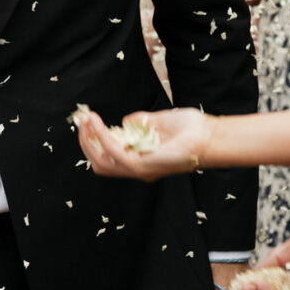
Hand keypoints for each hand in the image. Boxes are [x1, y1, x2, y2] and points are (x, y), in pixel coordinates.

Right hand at [75, 104, 209, 181]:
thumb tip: (124, 122)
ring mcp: (139, 169)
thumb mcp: (157, 122)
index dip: (92, 140)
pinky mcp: (142, 165)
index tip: (86, 120)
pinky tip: (97, 122)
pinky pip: (114, 152)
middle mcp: (137, 169)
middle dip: (85, 141)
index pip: (106, 157)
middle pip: (99, 163)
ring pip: (102, 161)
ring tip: (86, 119)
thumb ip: (139, 123)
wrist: (208, 136)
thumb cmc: (189, 130)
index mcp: (139, 161)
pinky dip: (102, 136)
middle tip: (81, 120)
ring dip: (89, 138)